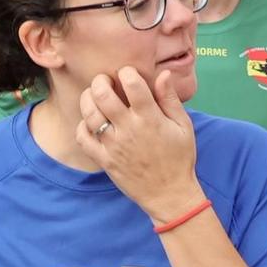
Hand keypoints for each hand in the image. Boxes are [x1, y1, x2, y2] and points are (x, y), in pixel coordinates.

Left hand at [77, 67, 203, 222]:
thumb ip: (170, 99)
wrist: (170, 195)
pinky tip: (90, 122)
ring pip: (90, 114)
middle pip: (104, 95)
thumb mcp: (183, 126)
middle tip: (105, 81)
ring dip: (88, 99)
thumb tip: (164, 73)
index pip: (133, 84)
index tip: (128, 74)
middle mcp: (130, 129)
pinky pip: (84, 138)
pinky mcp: (105, 160)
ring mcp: (114, 145)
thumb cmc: (180, 159)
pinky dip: (82, 126)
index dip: (127, 72)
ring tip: (94, 96)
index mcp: (150, 118)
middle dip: (101, 81)